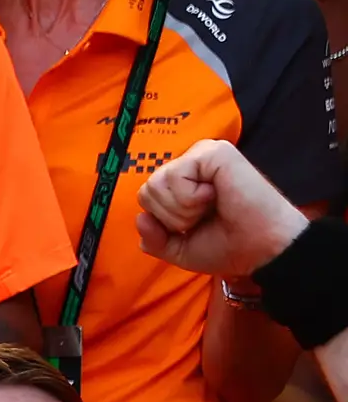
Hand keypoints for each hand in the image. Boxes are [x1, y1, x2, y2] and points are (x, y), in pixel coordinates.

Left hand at [138, 138, 309, 281]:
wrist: (260, 249)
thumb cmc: (229, 245)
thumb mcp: (180, 249)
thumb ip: (153, 238)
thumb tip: (141, 217)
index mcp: (185, 182)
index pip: (147, 197)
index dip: (164, 222)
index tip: (196, 226)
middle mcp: (193, 163)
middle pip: (147, 190)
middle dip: (172, 216)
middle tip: (206, 217)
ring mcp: (204, 154)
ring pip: (157, 183)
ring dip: (183, 209)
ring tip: (212, 206)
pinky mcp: (215, 152)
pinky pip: (175, 175)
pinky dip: (191, 198)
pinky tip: (216, 196)